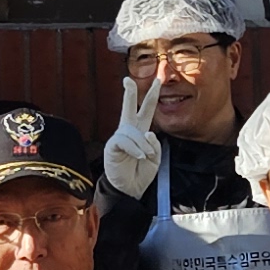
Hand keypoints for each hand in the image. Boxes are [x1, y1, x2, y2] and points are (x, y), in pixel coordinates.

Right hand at [101, 74, 165, 197]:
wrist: (130, 190)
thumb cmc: (141, 173)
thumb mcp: (155, 158)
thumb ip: (155, 145)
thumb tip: (148, 133)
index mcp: (140, 131)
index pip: (147, 110)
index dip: (152, 96)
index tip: (157, 81)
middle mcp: (129, 131)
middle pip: (129, 107)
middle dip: (130, 93)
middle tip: (128, 79)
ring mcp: (120, 138)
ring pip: (134, 131)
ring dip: (143, 145)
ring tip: (146, 157)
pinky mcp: (113, 146)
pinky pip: (125, 141)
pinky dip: (135, 149)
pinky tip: (140, 157)